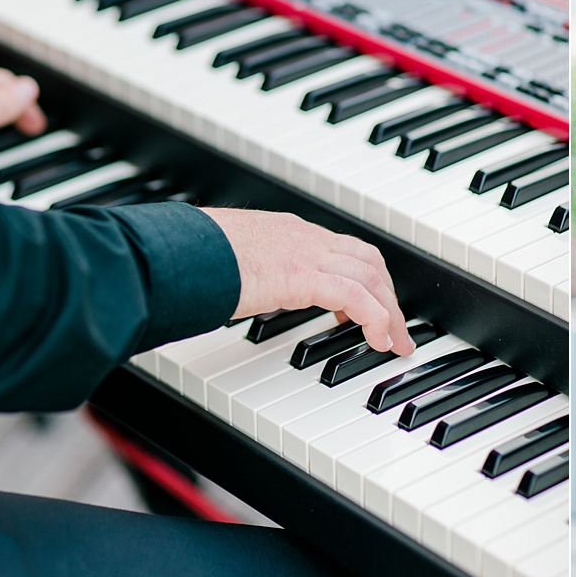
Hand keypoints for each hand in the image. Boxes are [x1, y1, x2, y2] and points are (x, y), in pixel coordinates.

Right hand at [200, 208, 414, 355]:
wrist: (177, 250)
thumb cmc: (189, 258)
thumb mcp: (228, 264)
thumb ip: (245, 275)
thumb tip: (241, 293)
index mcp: (289, 232)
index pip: (345, 249)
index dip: (367, 278)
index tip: (373, 307)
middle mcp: (305, 238)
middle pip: (368, 261)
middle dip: (389, 296)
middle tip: (398, 330)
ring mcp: (306, 254)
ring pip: (370, 277)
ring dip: (390, 313)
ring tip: (396, 343)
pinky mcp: (304, 276)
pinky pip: (356, 297)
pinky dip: (375, 318)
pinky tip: (378, 341)